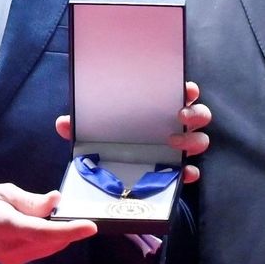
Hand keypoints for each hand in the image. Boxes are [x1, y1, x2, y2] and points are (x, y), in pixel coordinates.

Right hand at [0, 184, 96, 263]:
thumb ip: (29, 200)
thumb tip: (56, 201)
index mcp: (5, 227)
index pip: (45, 233)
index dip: (71, 231)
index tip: (91, 226)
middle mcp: (10, 248)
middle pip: (52, 242)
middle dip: (68, 229)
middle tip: (76, 210)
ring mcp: (10, 258)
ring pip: (47, 248)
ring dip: (59, 234)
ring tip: (58, 214)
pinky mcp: (10, 261)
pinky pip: (38, 250)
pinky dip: (47, 238)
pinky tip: (43, 224)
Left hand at [56, 81, 212, 183]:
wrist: (114, 175)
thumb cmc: (112, 139)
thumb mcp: (96, 131)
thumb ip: (82, 125)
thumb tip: (64, 123)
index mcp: (159, 108)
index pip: (181, 92)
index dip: (188, 89)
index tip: (185, 89)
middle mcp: (174, 126)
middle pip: (199, 114)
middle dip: (195, 113)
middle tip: (180, 116)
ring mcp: (179, 148)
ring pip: (200, 140)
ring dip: (194, 141)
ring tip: (176, 146)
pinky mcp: (177, 170)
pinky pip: (191, 171)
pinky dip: (190, 173)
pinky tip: (183, 173)